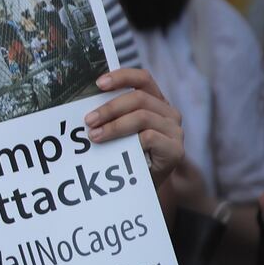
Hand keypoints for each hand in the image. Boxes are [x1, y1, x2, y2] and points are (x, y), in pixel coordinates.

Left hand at [84, 68, 184, 185]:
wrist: (141, 188)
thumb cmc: (128, 154)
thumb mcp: (120, 130)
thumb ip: (112, 115)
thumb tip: (87, 106)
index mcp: (155, 101)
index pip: (142, 78)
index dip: (121, 76)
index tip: (98, 84)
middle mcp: (168, 112)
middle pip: (138, 98)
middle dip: (109, 108)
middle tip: (89, 121)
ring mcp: (174, 130)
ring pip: (142, 117)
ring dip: (114, 126)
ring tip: (94, 136)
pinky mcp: (175, 149)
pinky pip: (150, 137)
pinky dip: (131, 141)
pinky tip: (119, 150)